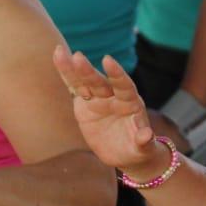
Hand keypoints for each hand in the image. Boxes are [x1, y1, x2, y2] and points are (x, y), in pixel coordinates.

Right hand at [53, 45, 167, 174]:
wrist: (125, 153)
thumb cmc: (138, 149)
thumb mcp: (144, 149)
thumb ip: (144, 141)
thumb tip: (147, 136)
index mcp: (131, 103)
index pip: (124, 86)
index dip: (116, 74)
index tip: (108, 60)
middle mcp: (114, 96)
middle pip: (100, 82)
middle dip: (89, 71)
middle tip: (77, 57)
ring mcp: (98, 99)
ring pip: (85, 82)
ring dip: (73, 69)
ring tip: (60, 52)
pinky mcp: (85, 104)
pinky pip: (74, 87)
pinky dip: (67, 74)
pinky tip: (58, 57)